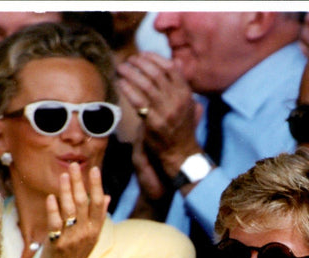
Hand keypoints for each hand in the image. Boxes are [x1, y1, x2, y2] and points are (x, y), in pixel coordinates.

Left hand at [39, 163, 108, 257]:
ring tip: (64, 175)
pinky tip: (51, 197)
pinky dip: (53, 209)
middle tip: (76, 165)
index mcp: (95, 229)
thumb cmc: (76, 256)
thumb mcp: (91, 236)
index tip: (94, 169)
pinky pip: (55, 224)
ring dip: (66, 191)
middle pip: (84, 203)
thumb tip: (107, 196)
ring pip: (70, 210)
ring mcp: (71, 238)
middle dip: (80, 183)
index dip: (97, 186)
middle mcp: (85, 232)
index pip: (98, 203)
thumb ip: (97, 216)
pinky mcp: (57, 244)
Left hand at [116, 52, 201, 174]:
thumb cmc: (182, 126)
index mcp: (186, 93)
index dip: (154, 58)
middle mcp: (177, 100)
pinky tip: (120, 83)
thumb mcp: (188, 103)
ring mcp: (165, 111)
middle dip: (139, 63)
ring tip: (121, 68)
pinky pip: (137, 100)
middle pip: (155, 73)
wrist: (180, 152)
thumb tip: (176, 62)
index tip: (142, 55)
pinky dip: (127, 89)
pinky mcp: (153, 122)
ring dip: (130, 73)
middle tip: (128, 60)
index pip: (170, 68)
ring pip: (145, 84)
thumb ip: (182, 84)